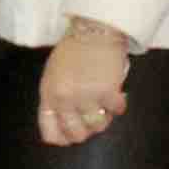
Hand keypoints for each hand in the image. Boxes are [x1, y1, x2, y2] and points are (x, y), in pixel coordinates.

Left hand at [37, 21, 131, 146]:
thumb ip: (55, 98)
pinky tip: (117, 94)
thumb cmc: (73, 50)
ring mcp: (86, 97)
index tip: (72, 133)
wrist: (94, 30)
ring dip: (105, 117)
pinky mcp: (107, 92)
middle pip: (76, 135)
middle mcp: (65, 99)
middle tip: (93, 117)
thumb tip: (64, 122)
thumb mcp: (53, 75)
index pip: (51, 133)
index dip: (64, 138)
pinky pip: (117, 111)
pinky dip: (119, 105)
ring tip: (106, 105)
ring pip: (98, 126)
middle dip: (87, 130)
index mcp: (49, 95)